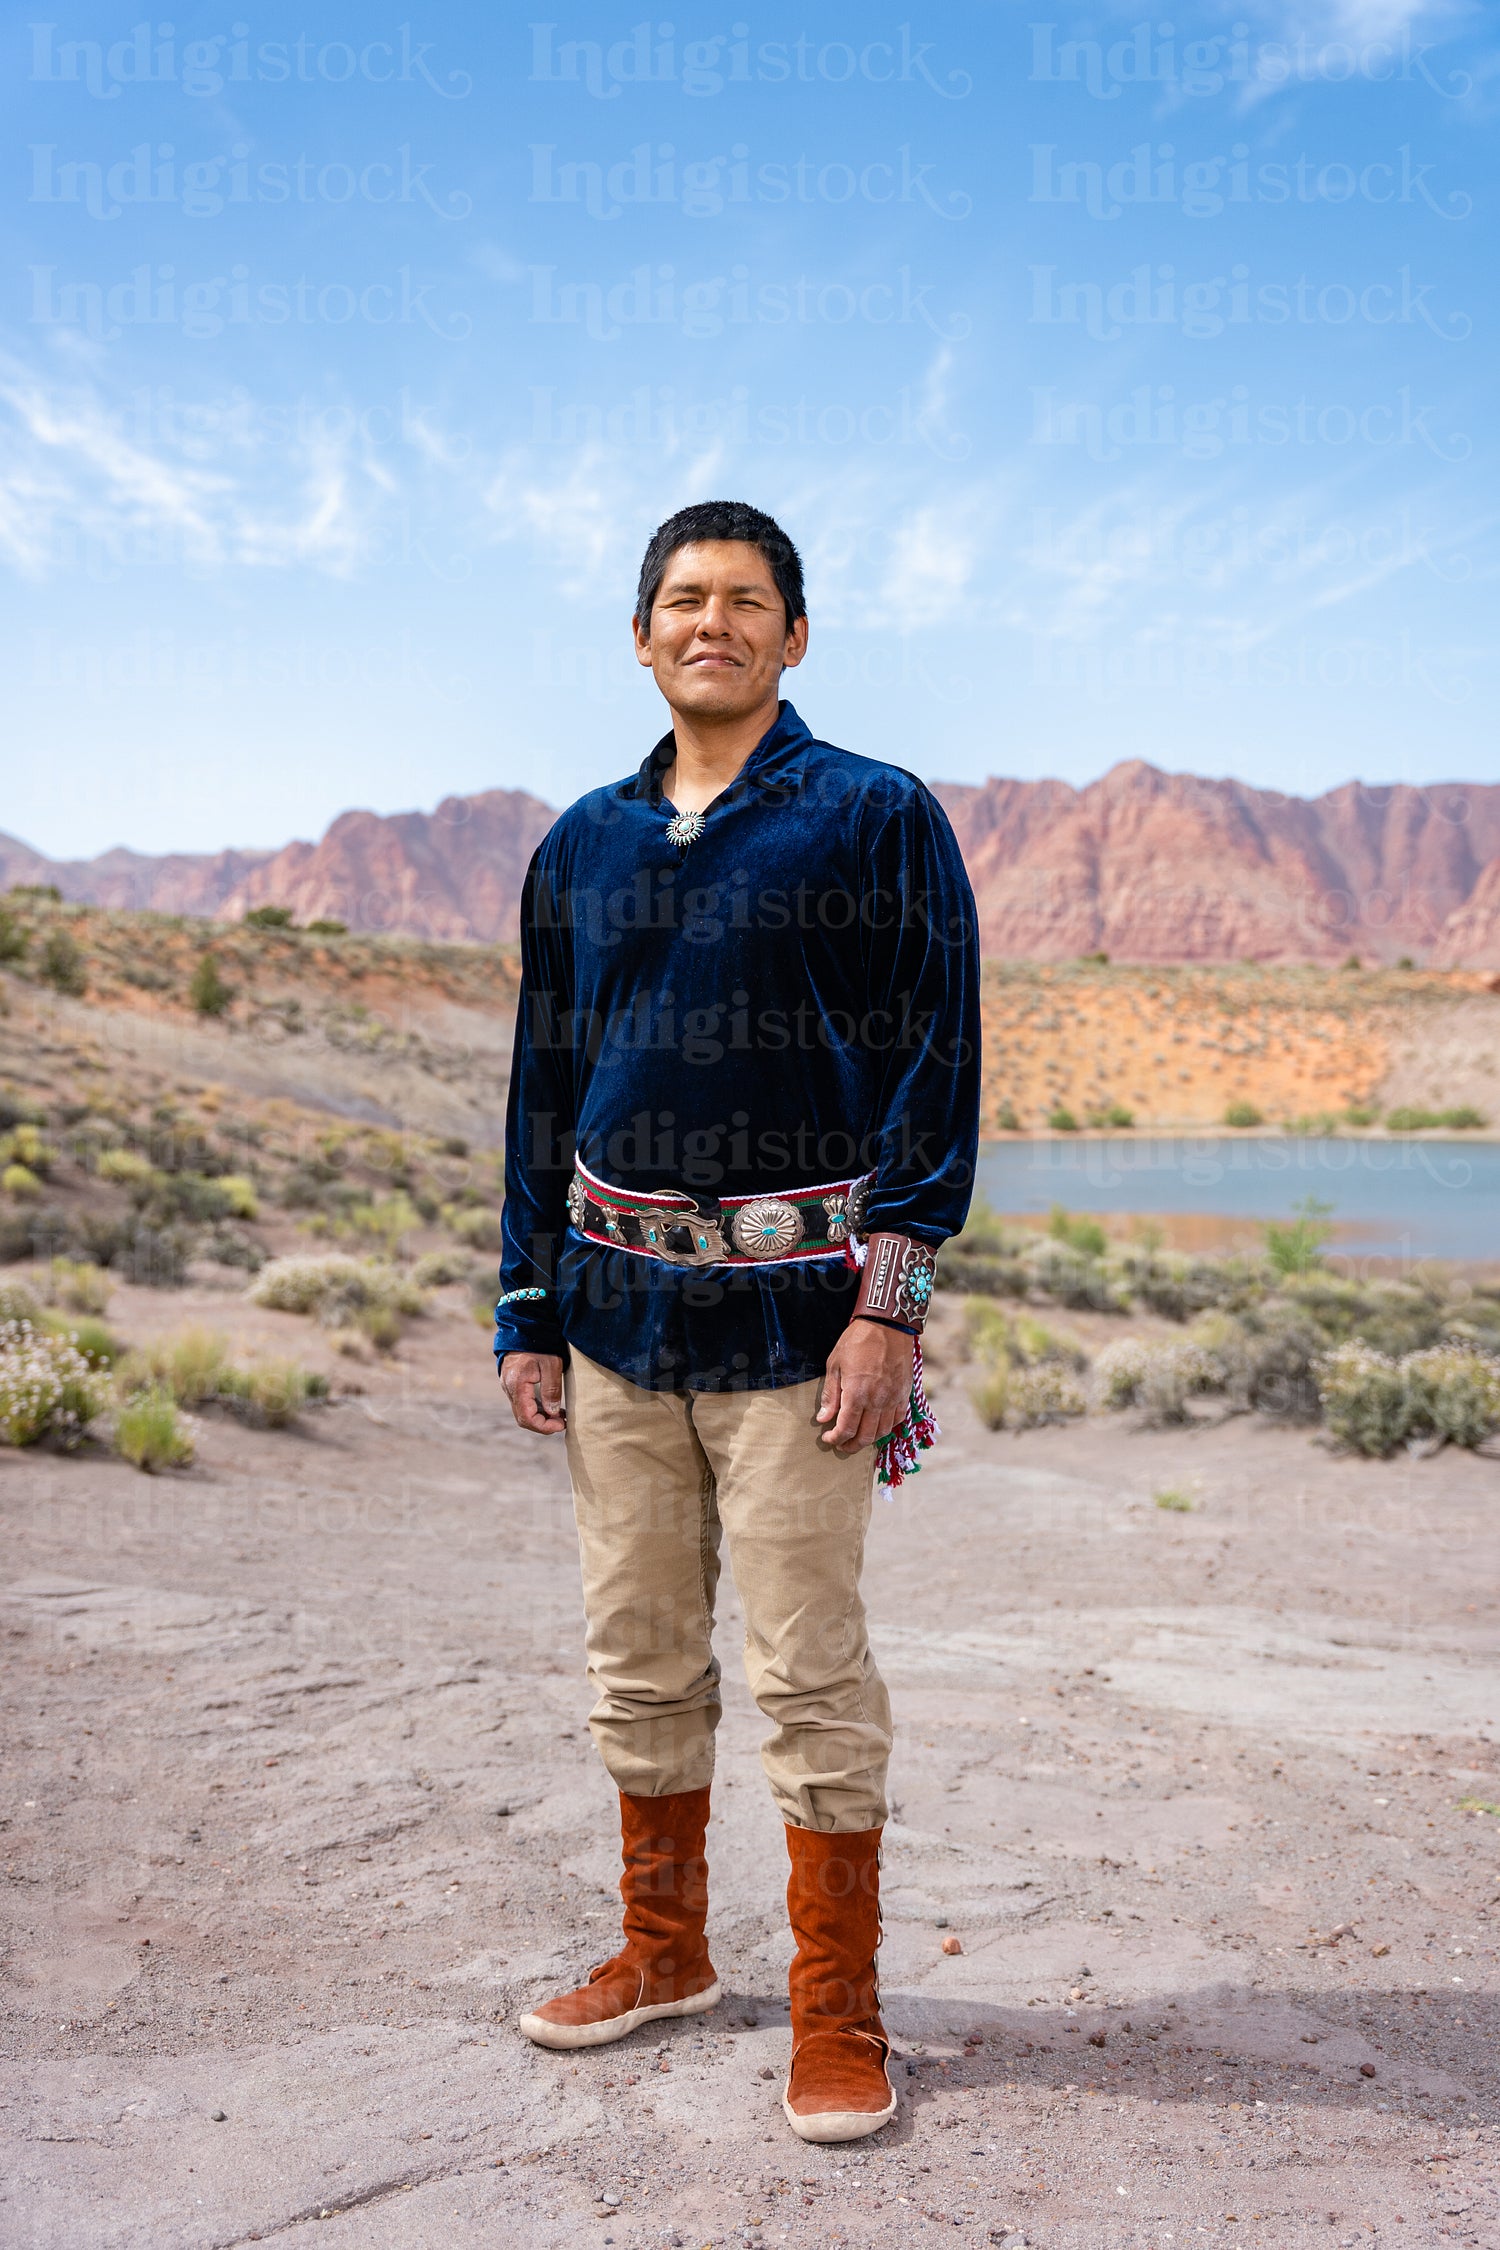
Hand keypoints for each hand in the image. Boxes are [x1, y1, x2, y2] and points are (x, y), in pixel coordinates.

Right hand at [500, 1351, 565, 1435]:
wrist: (524, 1326)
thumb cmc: (540, 1343)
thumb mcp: (551, 1365)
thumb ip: (551, 1390)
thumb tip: (552, 1413)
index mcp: (517, 1385)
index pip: (527, 1418)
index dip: (544, 1426)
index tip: (561, 1425)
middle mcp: (509, 1388)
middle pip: (523, 1418)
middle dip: (543, 1425)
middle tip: (563, 1423)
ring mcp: (509, 1386)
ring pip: (523, 1411)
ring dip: (541, 1417)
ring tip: (561, 1415)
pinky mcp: (513, 1383)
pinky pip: (523, 1402)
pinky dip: (536, 1408)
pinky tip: (551, 1406)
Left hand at [816, 1318, 913, 1455]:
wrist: (887, 1325)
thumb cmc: (857, 1341)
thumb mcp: (835, 1364)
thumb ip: (830, 1395)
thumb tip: (823, 1418)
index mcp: (857, 1394)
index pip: (846, 1429)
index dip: (835, 1438)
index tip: (827, 1438)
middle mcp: (877, 1401)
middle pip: (865, 1436)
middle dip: (851, 1445)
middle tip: (841, 1445)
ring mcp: (894, 1398)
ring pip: (882, 1432)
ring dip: (868, 1440)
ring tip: (857, 1437)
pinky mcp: (905, 1394)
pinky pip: (898, 1420)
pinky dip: (886, 1428)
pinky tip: (877, 1425)